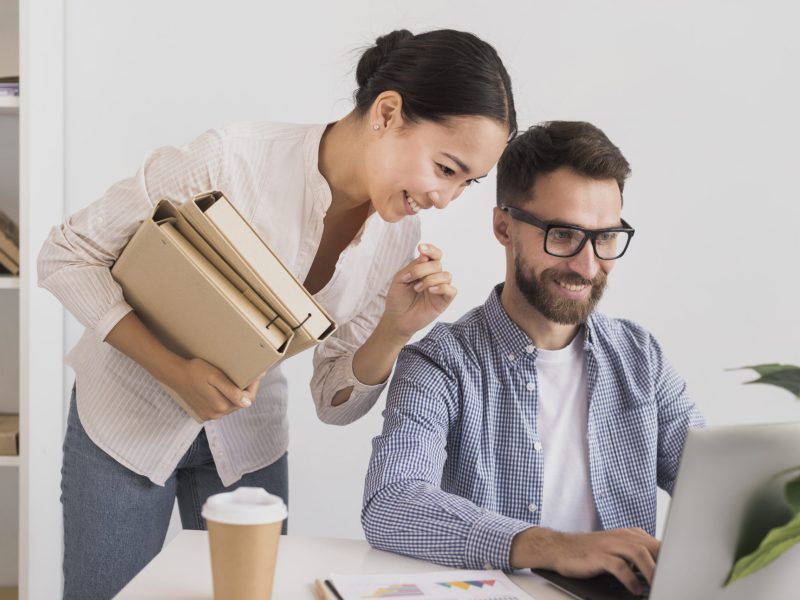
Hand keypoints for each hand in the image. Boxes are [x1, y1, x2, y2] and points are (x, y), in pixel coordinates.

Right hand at [168, 359, 263, 420]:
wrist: (175, 374)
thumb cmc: (195, 371)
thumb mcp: (215, 377)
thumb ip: (231, 391)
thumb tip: (247, 403)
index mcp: (221, 406)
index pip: (248, 399)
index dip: (254, 386)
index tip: (257, 374)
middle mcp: (216, 414)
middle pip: (240, 403)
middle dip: (245, 389)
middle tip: (248, 375)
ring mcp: (210, 415)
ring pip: (231, 404)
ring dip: (235, 394)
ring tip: (236, 380)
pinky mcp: (204, 412)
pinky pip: (220, 406)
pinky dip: (225, 397)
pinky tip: (223, 387)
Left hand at [380, 243, 456, 339]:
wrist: (397, 319)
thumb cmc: (398, 298)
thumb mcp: (400, 279)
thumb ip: (412, 267)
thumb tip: (425, 257)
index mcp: (424, 269)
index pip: (434, 255)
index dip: (430, 249)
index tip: (421, 248)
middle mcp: (434, 277)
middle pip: (437, 264)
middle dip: (423, 269)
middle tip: (411, 279)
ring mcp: (440, 289)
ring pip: (446, 275)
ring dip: (430, 279)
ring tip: (417, 289)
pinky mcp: (444, 301)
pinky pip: (451, 290)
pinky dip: (442, 287)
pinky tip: (430, 291)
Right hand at [511, 527, 659, 595]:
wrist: (560, 548)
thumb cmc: (590, 552)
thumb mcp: (617, 549)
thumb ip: (638, 556)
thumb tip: (661, 571)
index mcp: (630, 534)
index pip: (658, 545)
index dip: (671, 560)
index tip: (680, 574)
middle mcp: (622, 537)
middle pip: (652, 547)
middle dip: (666, 565)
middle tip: (673, 580)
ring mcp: (609, 545)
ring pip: (638, 554)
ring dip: (651, 571)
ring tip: (658, 586)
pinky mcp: (598, 556)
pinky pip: (619, 566)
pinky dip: (630, 579)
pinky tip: (634, 589)